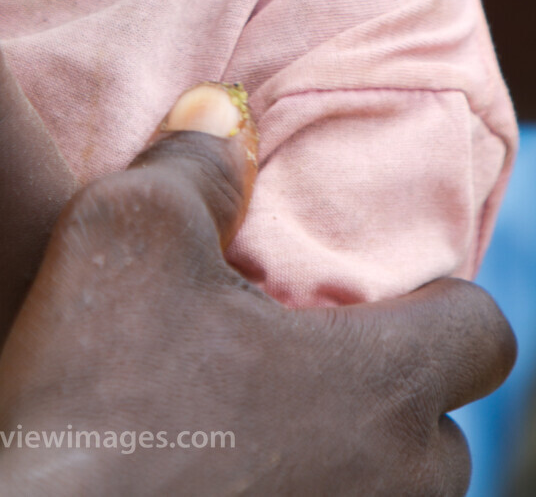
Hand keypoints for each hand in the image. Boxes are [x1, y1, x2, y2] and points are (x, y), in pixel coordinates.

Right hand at [0, 119, 515, 496]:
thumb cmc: (98, 393)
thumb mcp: (130, 227)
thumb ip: (194, 162)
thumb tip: (220, 119)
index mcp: (377, 385)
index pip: (481, 335)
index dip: (438, 300)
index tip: (370, 292)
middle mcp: (389, 485)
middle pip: (440, 434)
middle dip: (389, 388)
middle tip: (301, 355)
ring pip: (389, 495)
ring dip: (346, 454)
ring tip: (259, 420)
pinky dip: (300, 496)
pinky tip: (219, 475)